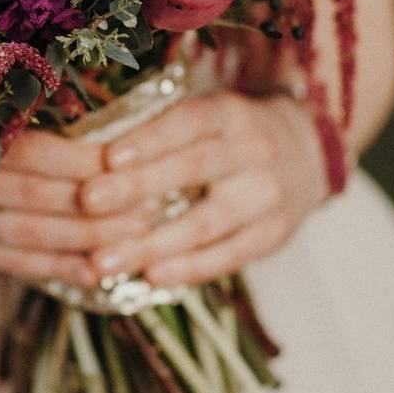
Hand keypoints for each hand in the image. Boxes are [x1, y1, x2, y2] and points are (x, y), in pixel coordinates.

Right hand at [0, 129, 161, 287]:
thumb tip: (80, 107)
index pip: (31, 153)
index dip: (83, 159)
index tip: (128, 160)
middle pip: (41, 199)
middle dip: (100, 205)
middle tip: (151, 205)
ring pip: (35, 237)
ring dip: (89, 240)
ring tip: (137, 238)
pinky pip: (18, 264)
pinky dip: (60, 269)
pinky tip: (98, 273)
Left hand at [80, 92, 328, 285]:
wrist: (306, 154)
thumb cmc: (227, 138)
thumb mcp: (206, 119)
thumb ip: (159, 133)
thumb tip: (86, 155)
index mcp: (230, 114)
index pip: (188, 122)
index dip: (149, 140)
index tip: (107, 158)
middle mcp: (254, 151)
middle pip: (193, 169)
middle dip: (137, 187)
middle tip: (88, 202)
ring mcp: (267, 196)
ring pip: (205, 222)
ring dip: (151, 244)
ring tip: (104, 261)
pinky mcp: (273, 235)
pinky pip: (228, 255)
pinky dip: (189, 268)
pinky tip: (151, 277)